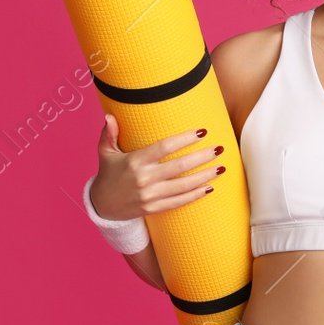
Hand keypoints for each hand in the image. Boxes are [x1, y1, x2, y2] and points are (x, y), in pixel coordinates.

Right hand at [91, 115, 225, 219]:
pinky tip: (209, 187)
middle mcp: (144, 179)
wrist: (102, 206)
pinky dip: (195, 195)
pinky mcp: (154, 208)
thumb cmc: (108, 174)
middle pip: (179, 167)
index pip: (164, 147)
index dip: (184, 139)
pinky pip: (179, 202)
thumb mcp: (105, 152)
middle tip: (219, 148)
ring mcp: (150, 196)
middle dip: (202, 157)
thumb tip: (110, 115)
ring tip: (221, 167)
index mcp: (135, 162)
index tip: (201, 132)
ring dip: (204, 176)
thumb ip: (108, 133)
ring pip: (183, 186)